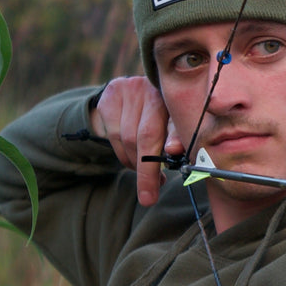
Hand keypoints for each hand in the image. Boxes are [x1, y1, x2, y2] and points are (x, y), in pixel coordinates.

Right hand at [89, 76, 182, 205]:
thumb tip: (174, 151)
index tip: (172, 157)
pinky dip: (121, 153)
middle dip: (147, 170)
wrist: (133, 98)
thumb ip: (176, 139)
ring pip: (126, 138)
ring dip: (134, 163)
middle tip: (148, 196)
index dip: (174, 140)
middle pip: (146, 136)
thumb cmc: (161, 119)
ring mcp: (128, 89)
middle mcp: (152, 89)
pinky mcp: (109, 95)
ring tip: (143, 172)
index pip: (174, 124)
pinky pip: (112, 135)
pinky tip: (129, 155)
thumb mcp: (174, 128)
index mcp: (175, 98)